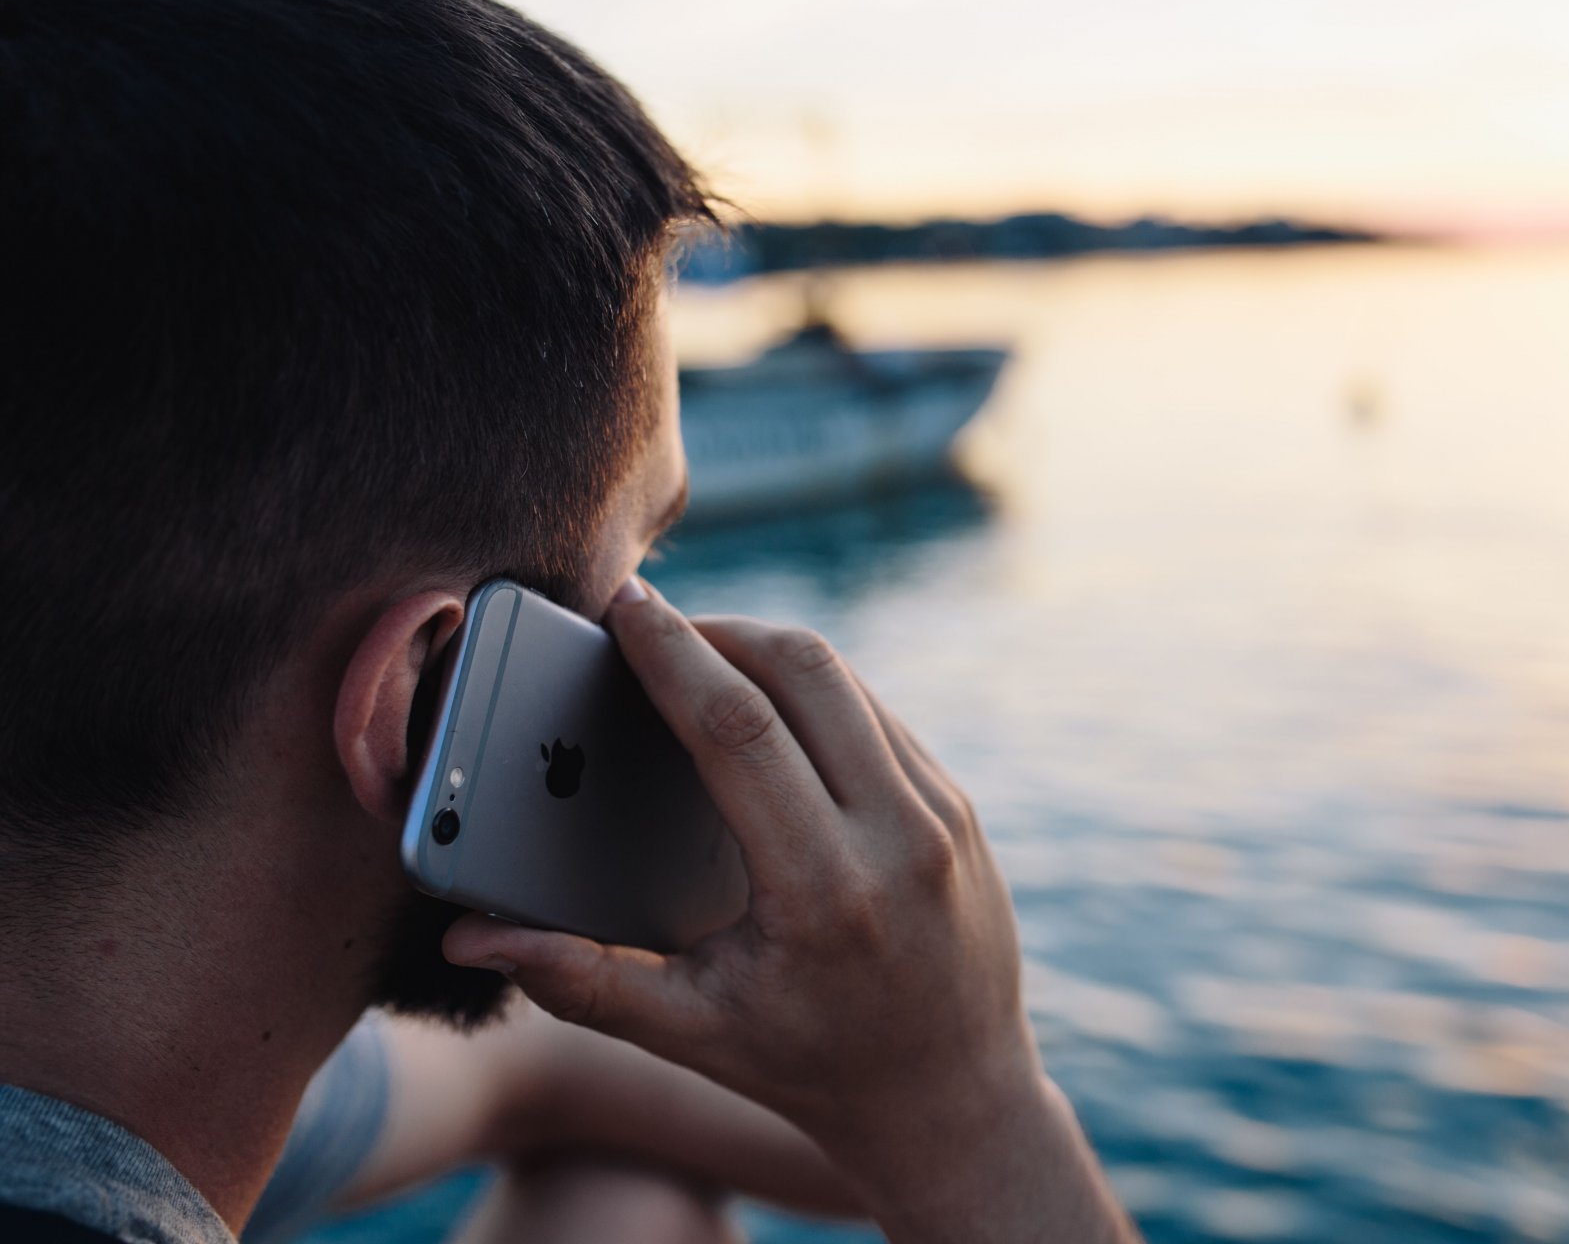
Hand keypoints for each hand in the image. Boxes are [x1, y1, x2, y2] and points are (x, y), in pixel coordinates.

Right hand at [444, 581, 1136, 1241]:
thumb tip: (471, 940)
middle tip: (652, 622)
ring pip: (848, 681)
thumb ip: (580, 981)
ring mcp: (943, 813)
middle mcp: (898, 835)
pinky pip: (879, 715)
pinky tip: (766, 707)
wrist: (955, 1100)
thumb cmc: (815, 1071)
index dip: (673, 654)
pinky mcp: (961, 807)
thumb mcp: (694, 1035)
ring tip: (699, 655)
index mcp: (824, 889)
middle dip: (719, 628)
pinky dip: (817, 691)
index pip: (740, 729)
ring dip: (769, 651)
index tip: (626, 603)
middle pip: (805, 670)